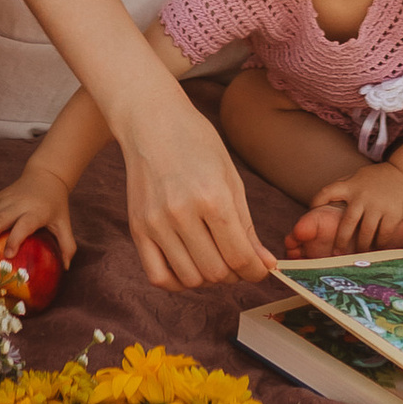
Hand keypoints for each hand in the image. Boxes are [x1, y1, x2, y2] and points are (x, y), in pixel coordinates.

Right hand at [0, 163, 76, 263]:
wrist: (46, 175)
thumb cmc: (56, 204)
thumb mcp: (64, 223)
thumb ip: (68, 245)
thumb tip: (66, 268)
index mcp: (36, 211)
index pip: (24, 225)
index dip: (16, 239)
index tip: (8, 255)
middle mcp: (19, 204)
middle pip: (0, 219)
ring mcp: (7, 199)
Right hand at [119, 86, 271, 289]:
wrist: (152, 122)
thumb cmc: (197, 144)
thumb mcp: (231, 178)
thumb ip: (246, 226)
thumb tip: (265, 264)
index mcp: (213, 197)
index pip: (240, 257)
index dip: (256, 271)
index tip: (260, 270)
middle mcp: (182, 213)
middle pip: (216, 272)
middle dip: (235, 274)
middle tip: (238, 262)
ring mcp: (156, 223)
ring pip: (190, 279)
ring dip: (208, 279)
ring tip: (215, 260)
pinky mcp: (137, 229)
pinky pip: (158, 276)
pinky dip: (178, 282)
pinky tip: (189, 266)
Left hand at [287, 165, 402, 254]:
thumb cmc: (380, 178)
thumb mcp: (359, 176)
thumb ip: (344, 187)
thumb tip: (325, 202)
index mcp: (351, 186)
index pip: (327, 192)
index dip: (316, 202)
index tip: (311, 212)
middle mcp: (362, 196)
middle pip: (347, 224)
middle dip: (340, 242)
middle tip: (336, 254)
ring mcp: (378, 206)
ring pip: (365, 234)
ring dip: (361, 247)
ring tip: (358, 255)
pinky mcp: (393, 214)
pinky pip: (383, 235)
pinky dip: (379, 244)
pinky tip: (377, 248)